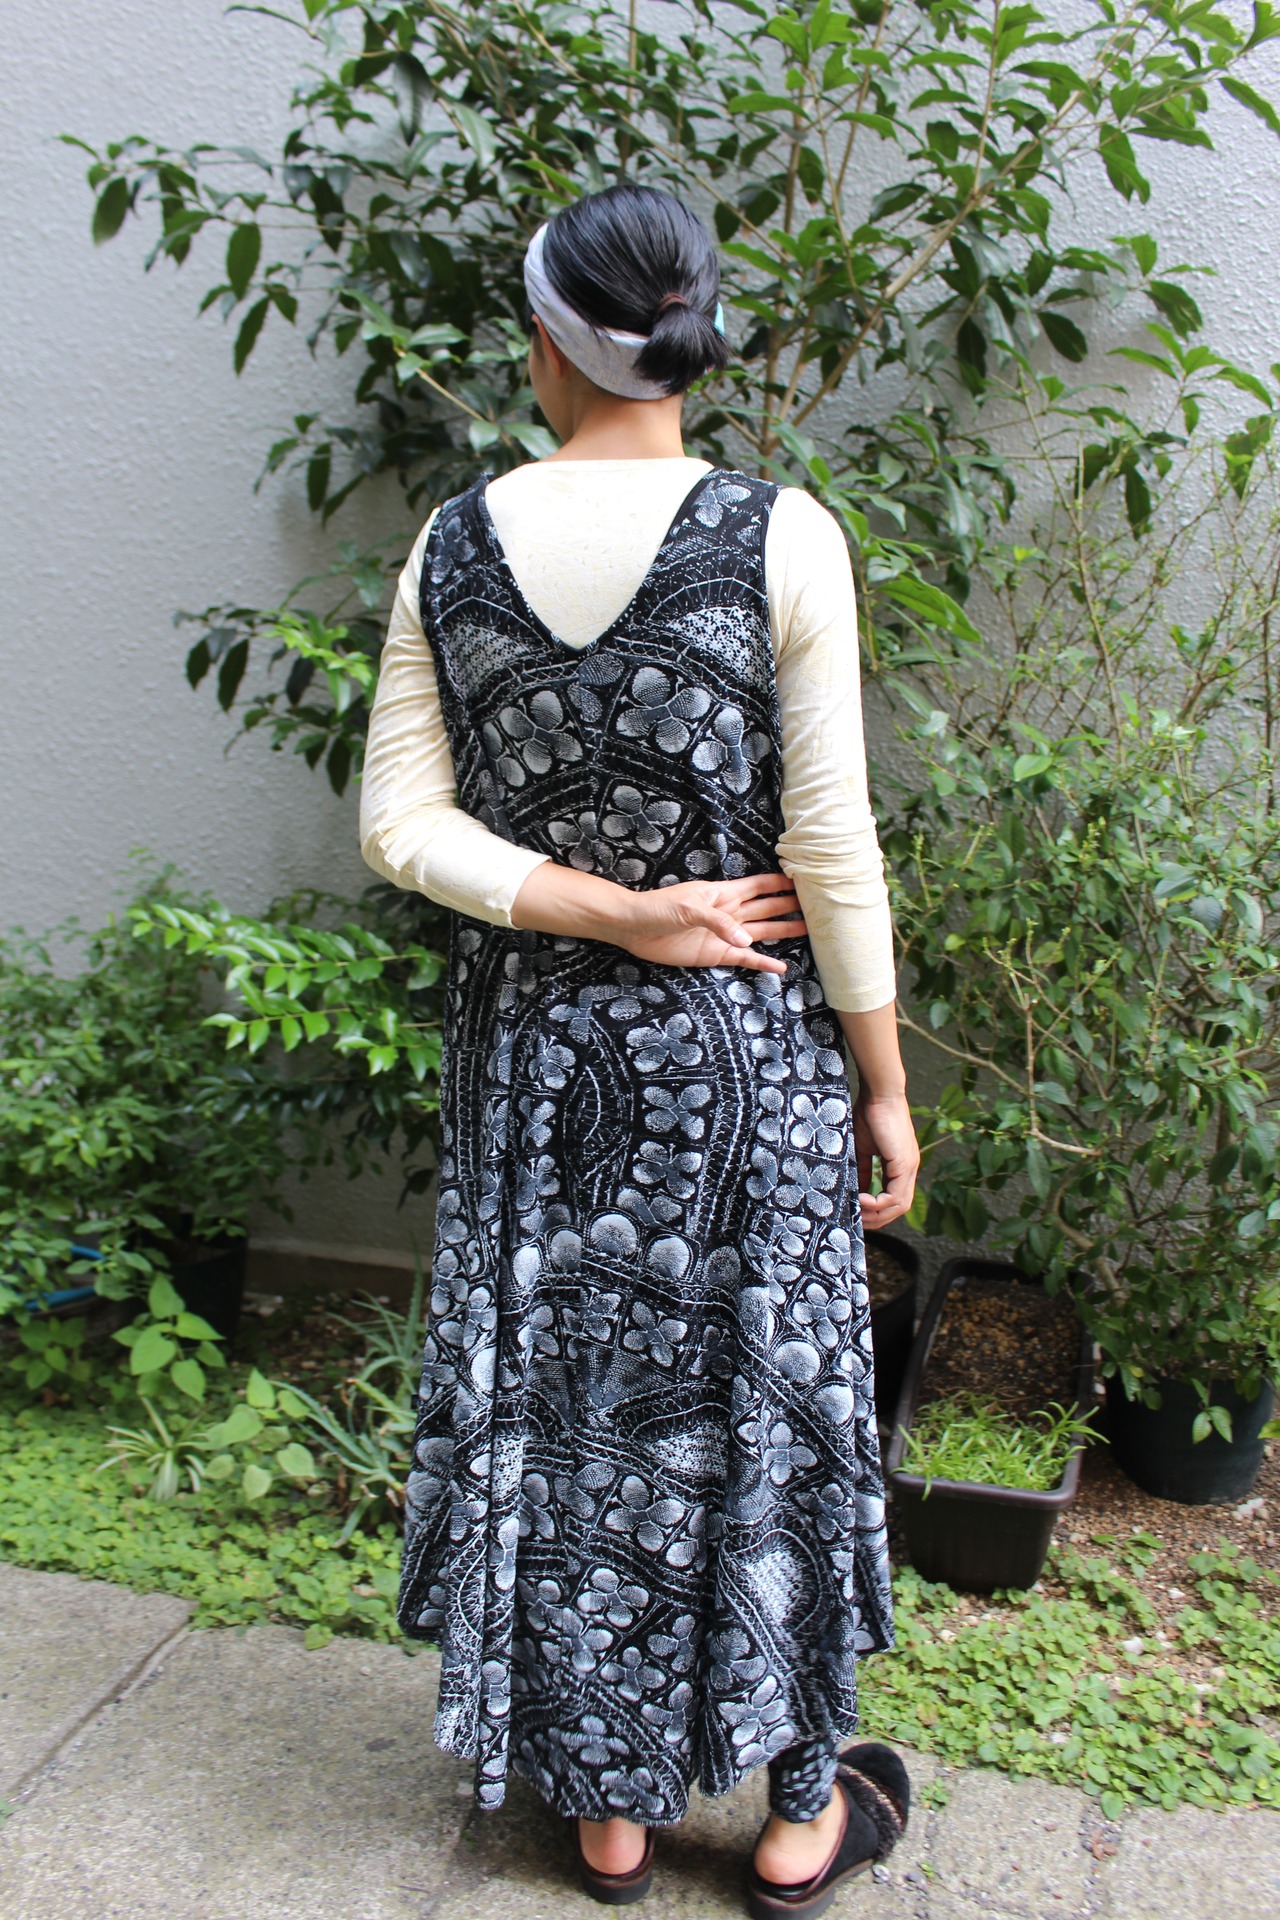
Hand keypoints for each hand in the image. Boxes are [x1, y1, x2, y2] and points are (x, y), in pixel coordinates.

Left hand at [618, 872, 806, 975]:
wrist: (634, 928)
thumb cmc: (659, 908)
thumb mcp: (689, 908)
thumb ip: (719, 921)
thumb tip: (748, 940)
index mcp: (724, 894)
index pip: (759, 885)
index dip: (780, 882)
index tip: (805, 879)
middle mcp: (729, 913)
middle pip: (766, 908)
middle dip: (789, 906)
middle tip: (817, 906)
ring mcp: (724, 934)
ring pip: (761, 932)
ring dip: (783, 932)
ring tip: (809, 931)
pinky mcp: (716, 954)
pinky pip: (744, 958)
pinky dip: (762, 962)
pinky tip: (780, 966)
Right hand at [852, 1087, 918, 1230]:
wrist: (879, 1094)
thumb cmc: (869, 1114)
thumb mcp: (862, 1149)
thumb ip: (862, 1170)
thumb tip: (855, 1190)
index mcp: (901, 1166)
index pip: (894, 1199)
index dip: (877, 1211)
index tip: (857, 1213)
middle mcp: (909, 1170)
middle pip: (899, 1208)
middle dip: (877, 1219)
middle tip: (856, 1220)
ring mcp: (909, 1167)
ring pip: (899, 1206)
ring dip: (877, 1214)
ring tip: (857, 1211)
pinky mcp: (904, 1163)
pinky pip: (896, 1195)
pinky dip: (878, 1203)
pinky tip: (861, 1199)